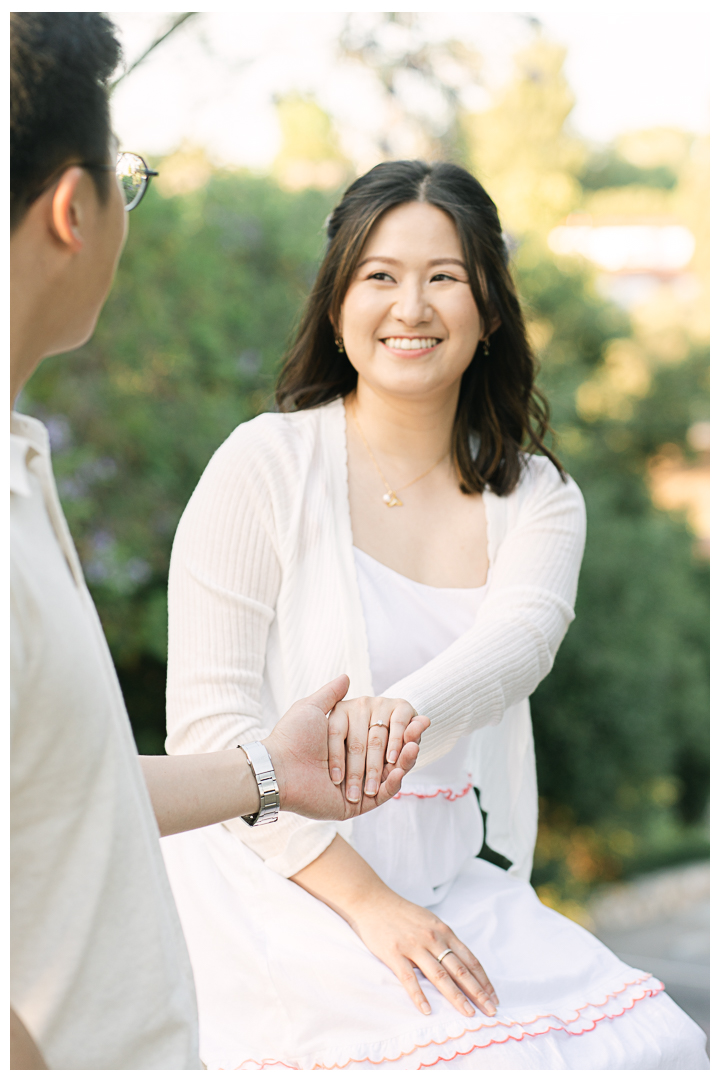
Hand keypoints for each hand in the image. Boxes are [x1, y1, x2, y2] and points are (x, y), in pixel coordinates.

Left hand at [264, 676, 425, 820]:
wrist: (280, 767)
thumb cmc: (293, 736)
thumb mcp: (312, 708)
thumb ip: (331, 694)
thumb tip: (347, 676)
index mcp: (346, 746)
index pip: (380, 736)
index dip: (398, 729)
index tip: (415, 719)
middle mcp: (354, 766)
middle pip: (388, 755)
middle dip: (404, 744)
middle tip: (419, 733)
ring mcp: (358, 787)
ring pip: (389, 774)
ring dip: (405, 761)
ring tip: (415, 746)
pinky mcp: (358, 805)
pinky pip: (383, 794)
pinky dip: (394, 781)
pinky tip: (402, 767)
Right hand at [350, 888, 498, 1018]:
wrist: (372, 900)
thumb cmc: (401, 912)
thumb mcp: (429, 920)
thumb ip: (444, 939)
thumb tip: (460, 961)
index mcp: (443, 931)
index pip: (469, 959)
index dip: (483, 979)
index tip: (493, 996)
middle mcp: (432, 938)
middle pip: (459, 970)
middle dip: (477, 992)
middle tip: (491, 1011)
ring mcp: (413, 946)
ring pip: (439, 976)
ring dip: (456, 997)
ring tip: (468, 1014)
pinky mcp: (394, 953)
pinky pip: (408, 978)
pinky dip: (419, 996)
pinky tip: (427, 1010)